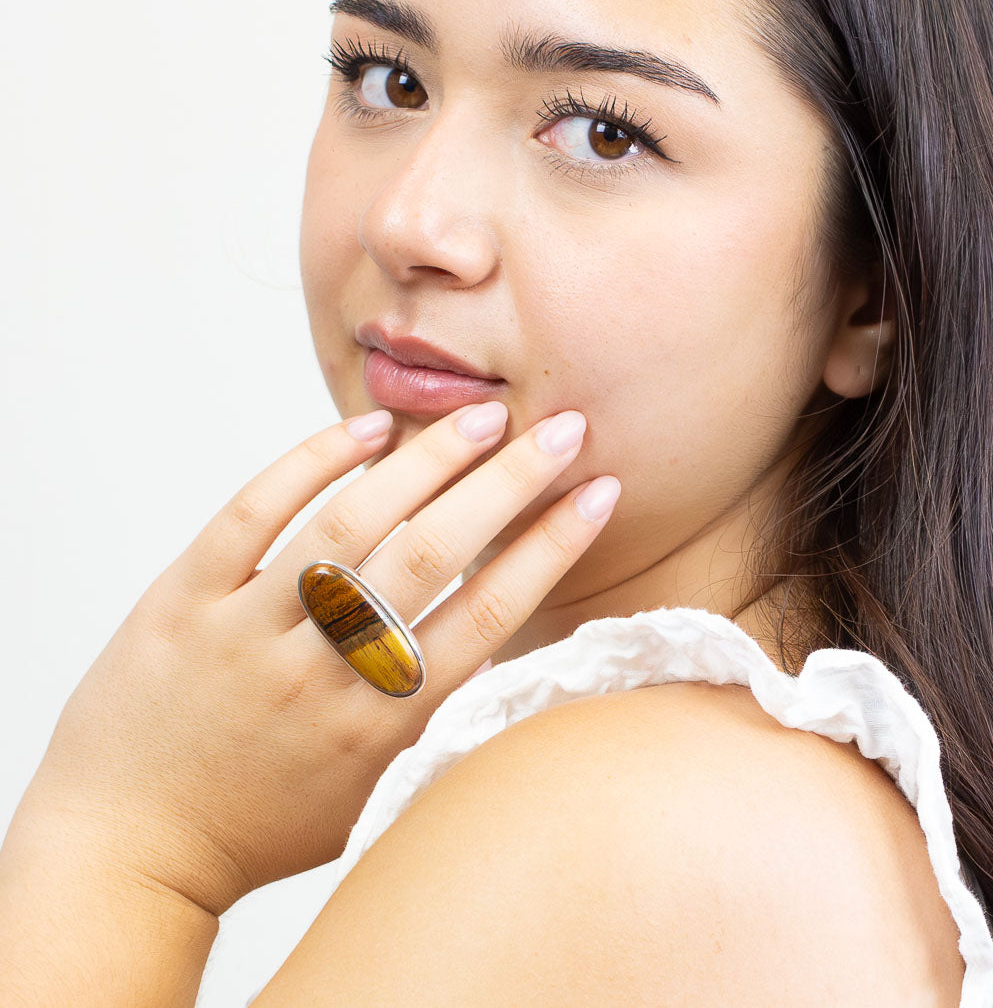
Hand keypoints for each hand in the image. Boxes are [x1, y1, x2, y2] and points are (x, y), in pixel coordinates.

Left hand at [22, 403, 619, 916]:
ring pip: (351, 521)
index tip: (595, 492)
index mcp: (382, 726)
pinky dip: (314, 460)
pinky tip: (367, 429)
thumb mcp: (368, 793)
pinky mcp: (186, 599)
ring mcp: (249, 629)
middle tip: (560, 428)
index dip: (551, 546)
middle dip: (509, 482)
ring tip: (480, 417)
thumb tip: (489, 644)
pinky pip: (254, 511)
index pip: (487, 615)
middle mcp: (324, 671)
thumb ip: (430, 724)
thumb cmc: (261, 824)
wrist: (127, 846)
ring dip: (426, 460)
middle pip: (434, 553)